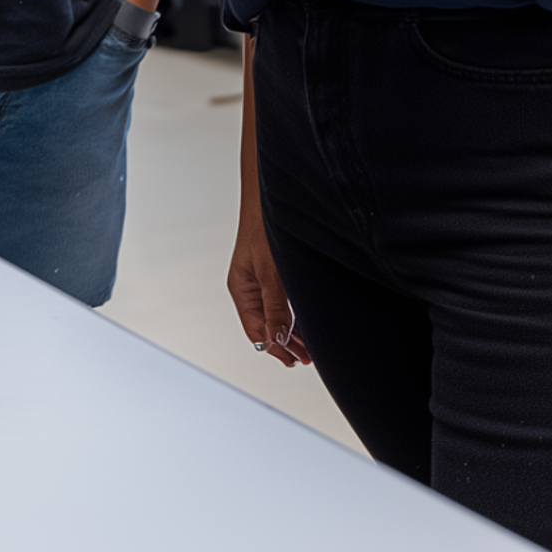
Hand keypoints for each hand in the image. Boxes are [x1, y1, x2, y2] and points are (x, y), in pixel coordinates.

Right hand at [229, 194, 308, 366]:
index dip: (275, 348)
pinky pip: (283, 299)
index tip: (295, 359)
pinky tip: (307, 320)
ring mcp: (262, 277)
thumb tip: (278, 338)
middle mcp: (250, 286)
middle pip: (265, 325)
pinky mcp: (274, 267)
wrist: (273, 191)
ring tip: (310, 345)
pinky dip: (295, 313)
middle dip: (286, 342)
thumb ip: (275, 307)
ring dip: (292, 330)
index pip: (256, 331)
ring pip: (275, 313)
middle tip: (308, 357)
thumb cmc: (265, 225)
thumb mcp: (272, 272)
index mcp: (241, 288)